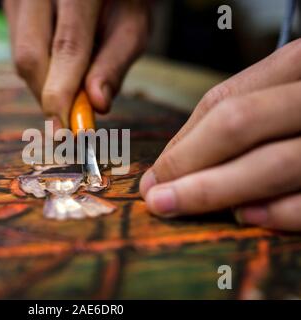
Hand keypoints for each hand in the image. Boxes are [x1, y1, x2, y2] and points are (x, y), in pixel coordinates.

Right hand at [4, 0, 150, 126]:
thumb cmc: (119, 1)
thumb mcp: (131, 26)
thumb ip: (114, 64)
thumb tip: (97, 106)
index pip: (67, 47)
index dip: (63, 94)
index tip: (64, 133)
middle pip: (31, 57)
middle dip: (49, 97)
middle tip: (69, 121)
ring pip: (21, 57)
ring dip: (45, 84)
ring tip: (72, 79)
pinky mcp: (10, 6)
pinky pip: (17, 49)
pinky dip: (39, 70)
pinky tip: (58, 64)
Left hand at [140, 39, 300, 230]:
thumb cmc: (299, 113)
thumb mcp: (275, 98)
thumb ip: (231, 120)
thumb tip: (168, 168)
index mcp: (297, 67)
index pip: (223, 104)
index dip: (181, 145)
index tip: (153, 178)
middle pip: (239, 127)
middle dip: (188, 168)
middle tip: (156, 199)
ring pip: (274, 163)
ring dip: (218, 191)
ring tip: (179, 207)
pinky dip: (280, 212)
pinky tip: (244, 217)